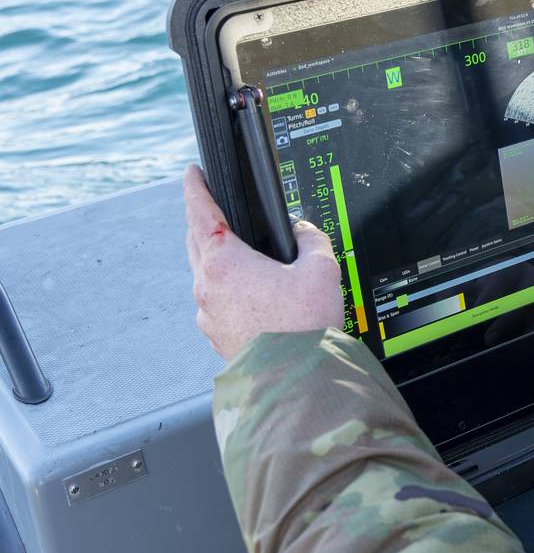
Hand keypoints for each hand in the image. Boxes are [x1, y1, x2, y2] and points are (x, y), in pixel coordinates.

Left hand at [184, 165, 343, 360]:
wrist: (296, 379)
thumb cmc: (303, 326)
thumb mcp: (321, 267)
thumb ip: (310, 239)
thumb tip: (303, 233)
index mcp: (225, 263)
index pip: (201, 213)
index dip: (195, 188)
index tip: (192, 174)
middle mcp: (208, 287)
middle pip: (196, 242)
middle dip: (203, 221)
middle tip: (215, 208)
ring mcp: (209, 314)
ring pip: (205, 274)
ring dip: (217, 259)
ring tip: (245, 256)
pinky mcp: (217, 336)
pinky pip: (216, 302)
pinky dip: (228, 290)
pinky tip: (255, 293)